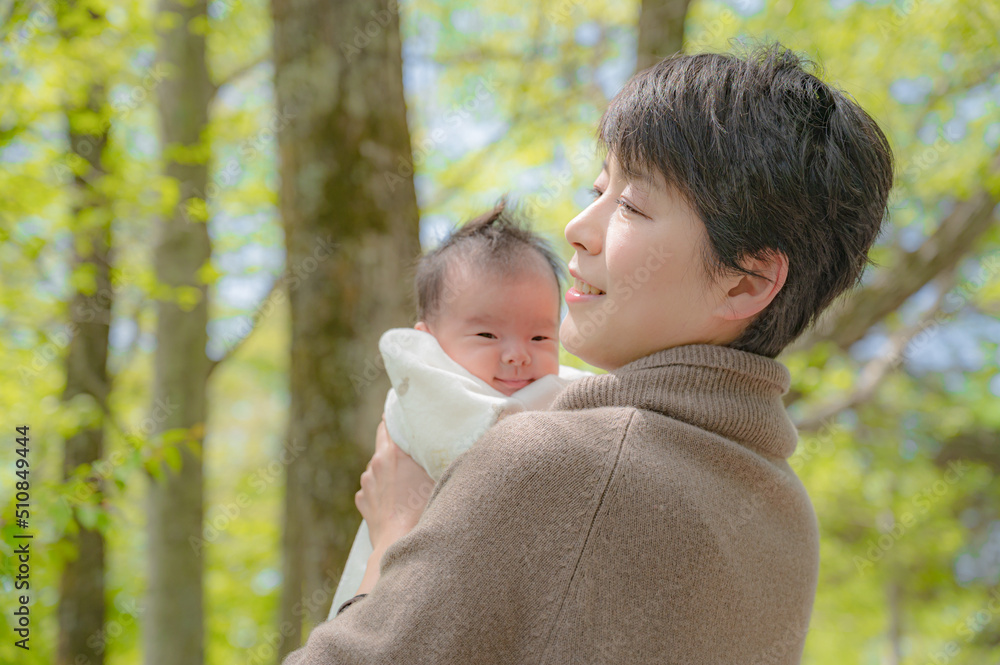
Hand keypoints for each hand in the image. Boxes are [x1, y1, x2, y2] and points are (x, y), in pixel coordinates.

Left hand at [355, 414, 434, 553]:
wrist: (398, 541)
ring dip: (388, 471)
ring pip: (377, 468)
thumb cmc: (420, 509)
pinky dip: (381, 490)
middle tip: (409, 451)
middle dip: (394, 446)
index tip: (401, 415)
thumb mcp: (433, 476)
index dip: (394, 418)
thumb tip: (437, 444)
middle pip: (381, 444)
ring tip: (404, 483)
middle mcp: (374, 464)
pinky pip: (371, 488)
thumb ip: (430, 457)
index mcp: (391, 453)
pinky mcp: (362, 500)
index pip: (387, 424)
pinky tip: (394, 500)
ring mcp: (366, 483)